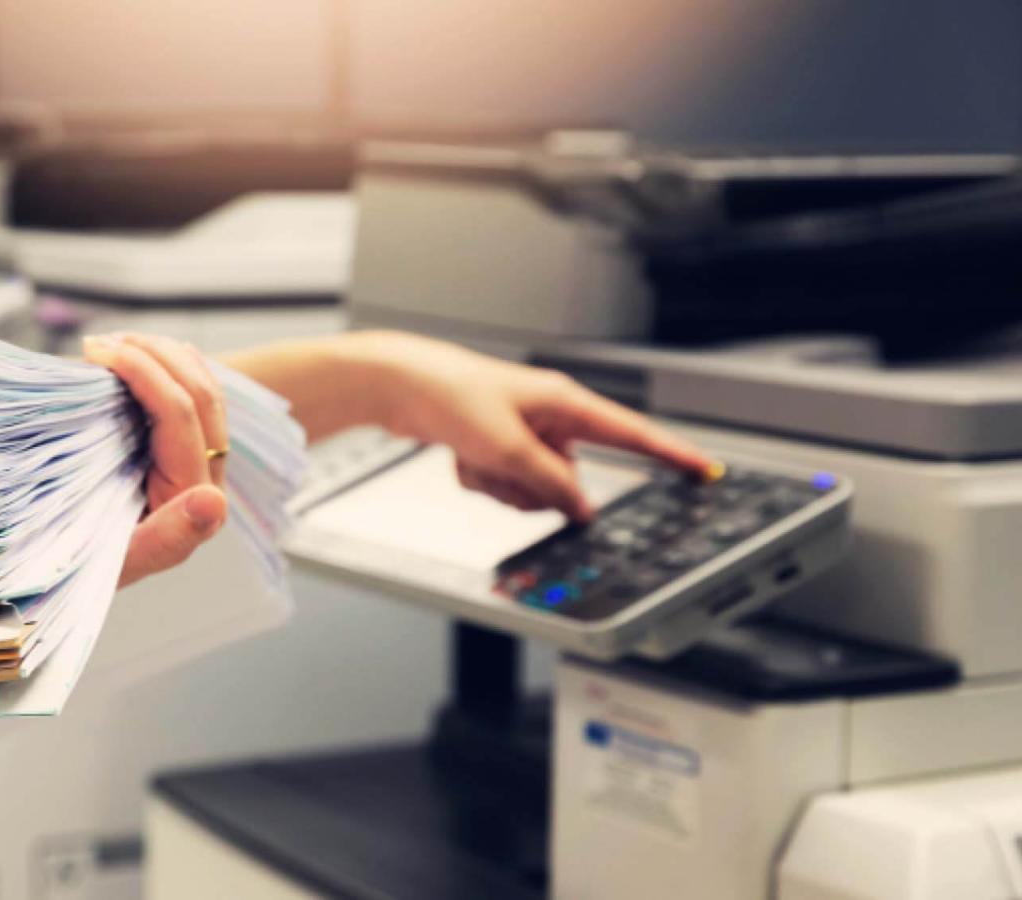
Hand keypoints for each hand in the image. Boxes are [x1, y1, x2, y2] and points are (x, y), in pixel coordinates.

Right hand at [83, 333, 228, 586]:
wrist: (69, 578)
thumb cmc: (81, 573)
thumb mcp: (113, 563)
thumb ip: (165, 540)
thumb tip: (212, 501)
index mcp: (197, 504)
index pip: (182, 416)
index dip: (145, 372)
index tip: (97, 352)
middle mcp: (208, 482)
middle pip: (199, 392)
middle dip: (151, 353)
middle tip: (97, 342)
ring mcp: (198, 464)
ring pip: (200, 386)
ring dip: (158, 353)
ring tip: (109, 343)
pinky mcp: (183, 454)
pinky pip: (188, 395)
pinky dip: (162, 366)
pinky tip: (129, 354)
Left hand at [374, 333, 715, 520]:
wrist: (397, 385)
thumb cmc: (450, 395)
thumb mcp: (507, 448)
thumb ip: (550, 483)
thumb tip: (582, 510)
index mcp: (565, 404)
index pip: (632, 434)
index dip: (672, 455)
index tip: (705, 471)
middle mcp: (549, 419)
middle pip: (568, 481)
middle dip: (531, 487)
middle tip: (497, 464)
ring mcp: (523, 435)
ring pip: (531, 490)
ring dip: (499, 485)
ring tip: (472, 455)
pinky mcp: (497, 447)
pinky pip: (501, 486)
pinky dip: (479, 479)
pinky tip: (458, 456)